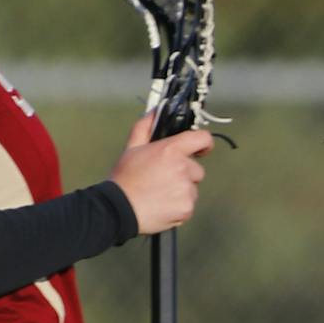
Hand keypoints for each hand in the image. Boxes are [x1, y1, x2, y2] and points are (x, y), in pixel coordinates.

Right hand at [110, 111, 212, 234]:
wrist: (119, 209)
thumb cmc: (125, 179)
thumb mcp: (132, 148)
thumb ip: (145, 127)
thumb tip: (154, 112)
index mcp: (171, 150)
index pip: (202, 138)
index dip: (204, 143)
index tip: (201, 149)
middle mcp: (182, 168)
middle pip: (196, 169)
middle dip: (185, 173)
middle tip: (163, 179)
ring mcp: (186, 190)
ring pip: (192, 188)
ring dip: (181, 191)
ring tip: (160, 193)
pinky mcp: (187, 208)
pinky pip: (189, 205)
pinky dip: (179, 206)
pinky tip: (162, 204)